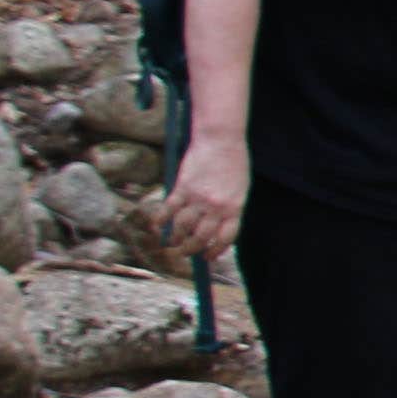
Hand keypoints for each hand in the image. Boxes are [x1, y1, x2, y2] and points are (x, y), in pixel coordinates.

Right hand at [157, 137, 246, 261]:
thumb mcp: (239, 189)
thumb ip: (228, 209)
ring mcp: (198, 198)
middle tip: (183, 253)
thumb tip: (213, 231)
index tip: (207, 257)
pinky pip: (168, 210)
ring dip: (174, 239)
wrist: (221, 139)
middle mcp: (217, 207)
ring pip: (182, 228)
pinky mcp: (182, 187)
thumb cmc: (233, 163)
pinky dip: (160, 221)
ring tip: (170, 242)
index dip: (215, 251)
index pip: (226, 239)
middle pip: (201, 238)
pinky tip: (157, 226)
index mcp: (235, 208)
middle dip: (190, 250)